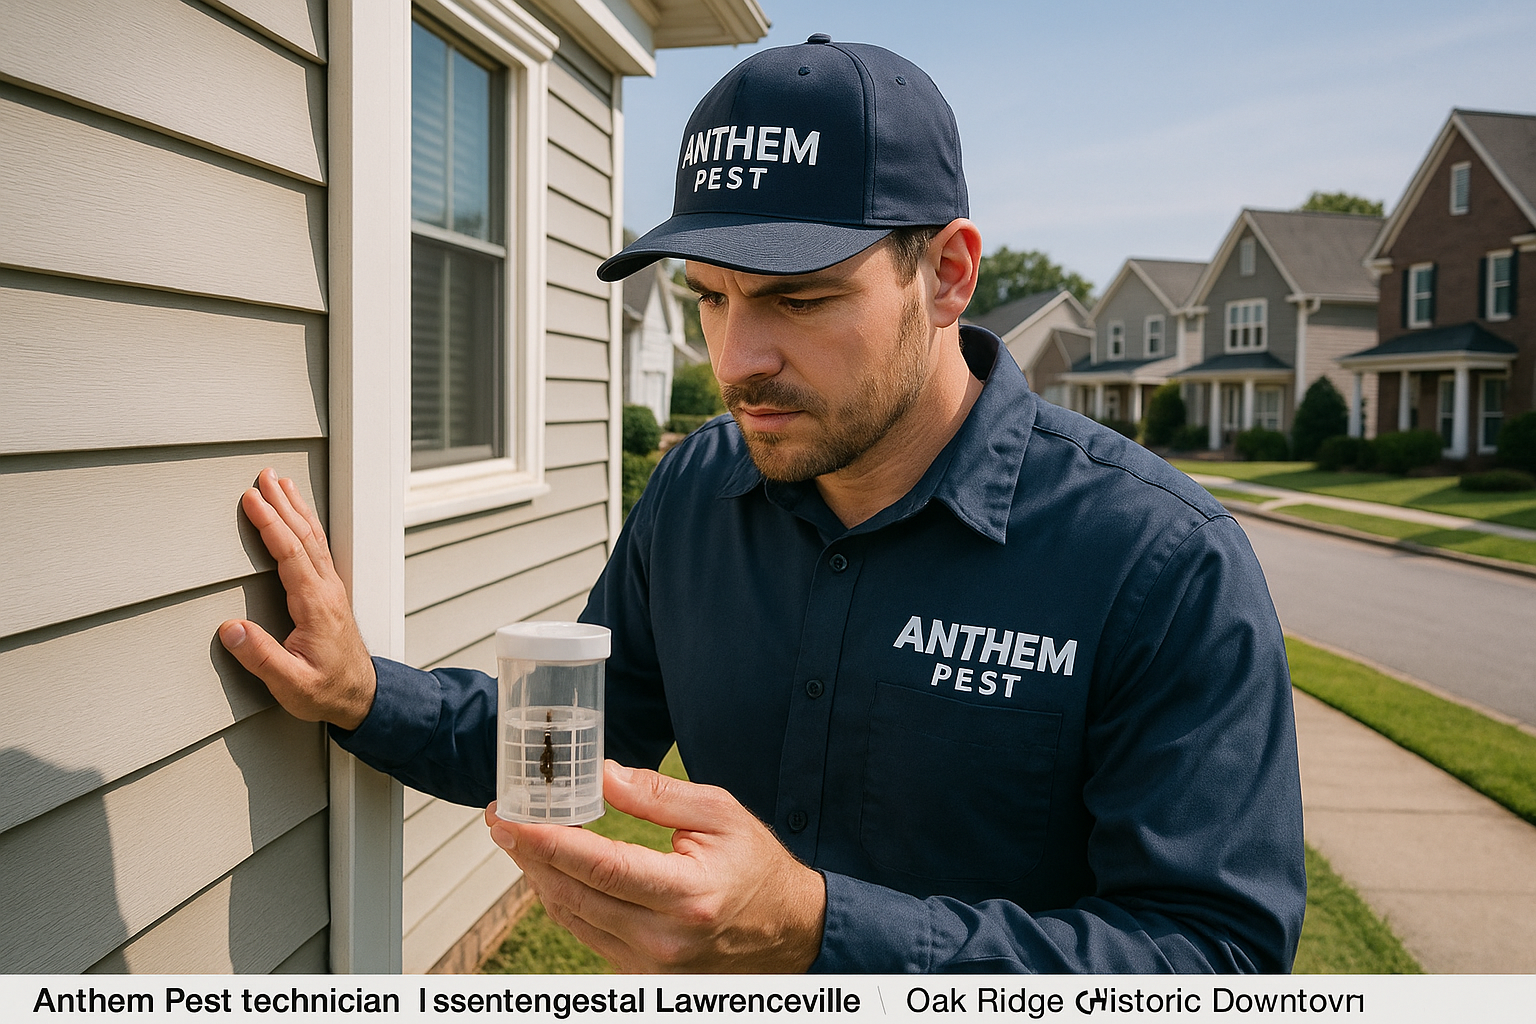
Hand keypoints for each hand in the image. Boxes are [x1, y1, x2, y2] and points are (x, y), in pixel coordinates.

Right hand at [218, 468, 375, 729]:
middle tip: (264, 474)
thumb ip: (261, 657)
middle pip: (304, 536)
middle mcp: (327, 590)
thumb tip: (230, 629)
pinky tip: (298, 515)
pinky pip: (317, 549)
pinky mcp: (331, 593)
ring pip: (314, 538)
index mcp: (315, 605)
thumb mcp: (291, 684)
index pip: (290, 553)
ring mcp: (332, 589)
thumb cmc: (327, 691)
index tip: (251, 499)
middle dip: (283, 502)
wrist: (363, 697)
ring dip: (296, 508)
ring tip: (281, 482)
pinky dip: (305, 525)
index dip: (270, 524)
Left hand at [486, 761, 825, 972]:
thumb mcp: (720, 814)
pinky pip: (586, 933)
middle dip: (529, 854)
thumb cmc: (757, 867)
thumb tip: (602, 773)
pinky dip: (563, 898)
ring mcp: (651, 962)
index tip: (511, 818)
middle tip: (501, 818)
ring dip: (539, 876)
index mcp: (687, 895)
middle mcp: (664, 938)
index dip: (548, 842)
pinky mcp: (642, 972)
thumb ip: (658, 795)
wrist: (789, 931)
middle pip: (574, 895)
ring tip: (518, 838)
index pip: (601, 867)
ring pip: (572, 918)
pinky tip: (551, 870)